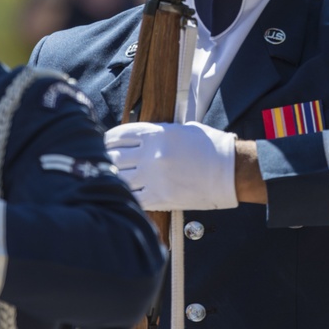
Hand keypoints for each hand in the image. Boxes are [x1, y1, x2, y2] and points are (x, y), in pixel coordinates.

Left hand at [105, 121, 237, 210]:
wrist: (230, 171)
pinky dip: (125, 196)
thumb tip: (137, 139)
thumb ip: (158, 133)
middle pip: (113, 157)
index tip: (103, 145)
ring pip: (118, 178)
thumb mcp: (182, 130)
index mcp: (156, 133)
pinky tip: (123, 195)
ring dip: (112, 179)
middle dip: (104, 160)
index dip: (107, 140)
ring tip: (107, 180)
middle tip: (99, 164)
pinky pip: (133, 198)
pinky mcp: (161, 197)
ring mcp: (154, 176)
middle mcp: (152, 154)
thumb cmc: (210, 147)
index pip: (119, 135)